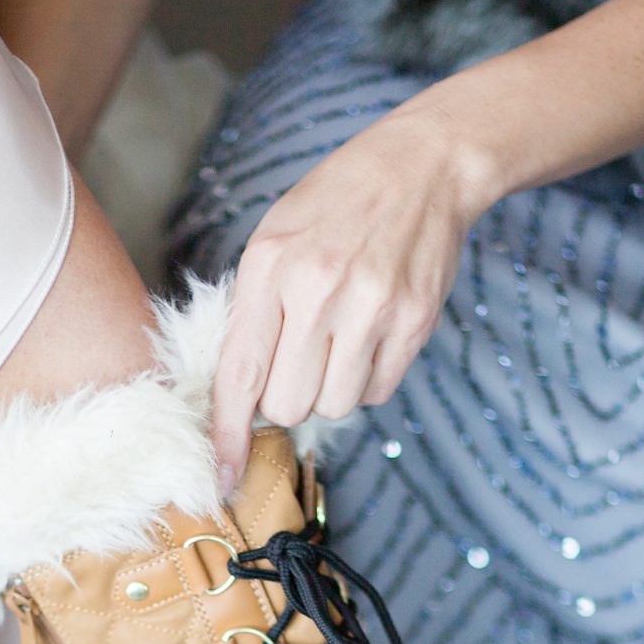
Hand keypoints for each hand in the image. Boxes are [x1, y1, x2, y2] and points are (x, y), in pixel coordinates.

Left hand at [211, 96, 497, 490]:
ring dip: (329, 390)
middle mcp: (320, 288)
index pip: (240, 374)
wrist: (422, 167)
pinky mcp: (414, 321)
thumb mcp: (274, 241)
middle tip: (299, 359)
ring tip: (337, 340)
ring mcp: (372, 307)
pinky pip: (377, 392)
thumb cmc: (334, 207)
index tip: (222, 476)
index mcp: (271, 266)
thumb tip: (239, 400)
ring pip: (333, 406)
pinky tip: (369, 335)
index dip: (228, 434)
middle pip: (287, 405)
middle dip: (286, 400)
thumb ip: (253, 314)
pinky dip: (366, 379)